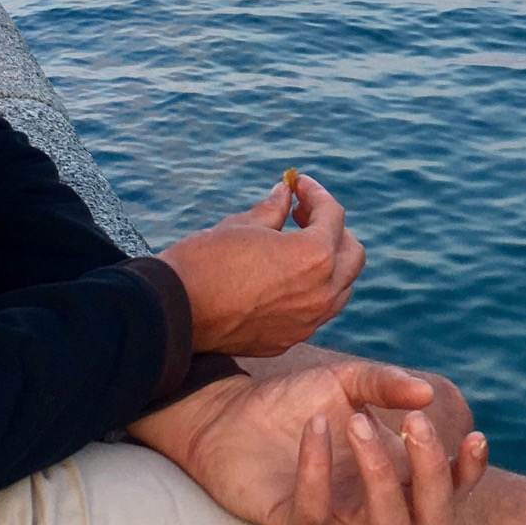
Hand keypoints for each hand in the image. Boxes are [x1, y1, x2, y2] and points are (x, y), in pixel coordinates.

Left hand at [128, 358, 488, 524]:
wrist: (227, 411)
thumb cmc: (294, 400)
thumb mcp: (345, 380)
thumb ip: (385, 383)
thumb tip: (427, 392)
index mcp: (395, 472)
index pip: (448, 490)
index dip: (469, 474)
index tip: (474, 436)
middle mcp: (372, 503)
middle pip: (430, 517)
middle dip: (432, 473)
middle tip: (413, 423)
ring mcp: (335, 518)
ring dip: (381, 473)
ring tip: (357, 421)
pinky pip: (316, 515)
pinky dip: (318, 471)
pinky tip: (315, 427)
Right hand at [156, 173, 364, 356]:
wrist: (174, 312)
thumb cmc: (205, 261)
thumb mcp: (242, 225)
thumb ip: (273, 210)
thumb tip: (285, 194)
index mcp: (315, 256)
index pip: (333, 216)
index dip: (316, 194)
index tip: (298, 185)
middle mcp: (322, 292)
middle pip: (352, 254)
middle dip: (334, 230)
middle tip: (302, 215)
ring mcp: (308, 321)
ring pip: (340, 288)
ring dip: (328, 263)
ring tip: (297, 246)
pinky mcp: (290, 339)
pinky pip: (316, 312)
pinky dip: (311, 291)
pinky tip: (284, 279)